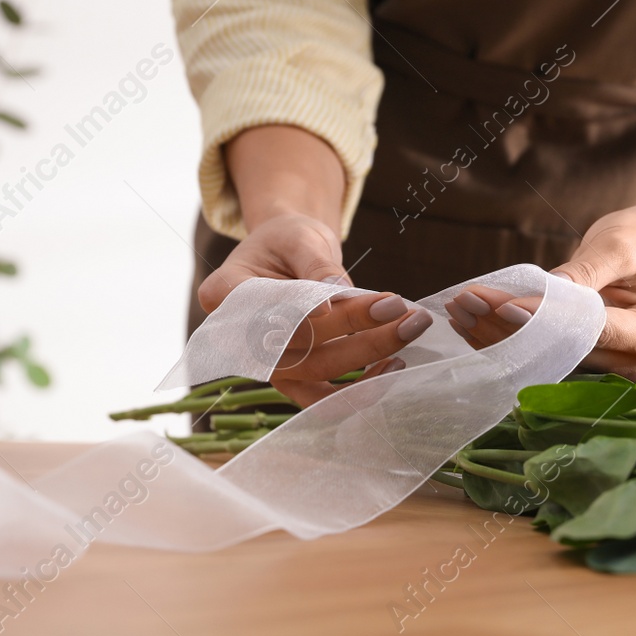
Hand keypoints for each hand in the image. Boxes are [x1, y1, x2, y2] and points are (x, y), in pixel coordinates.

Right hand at [197, 213, 431, 405]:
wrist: (286, 256)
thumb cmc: (288, 241)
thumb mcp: (299, 237)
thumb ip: (316, 265)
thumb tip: (337, 294)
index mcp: (224, 292)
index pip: (270, 307)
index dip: (308, 310)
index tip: (351, 302)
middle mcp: (237, 339)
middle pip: (301, 342)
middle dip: (358, 327)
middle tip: (403, 307)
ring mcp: (265, 365)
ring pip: (318, 372)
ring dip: (369, 356)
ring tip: (410, 328)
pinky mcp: (292, 381)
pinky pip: (323, 398)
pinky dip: (360, 388)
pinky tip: (394, 362)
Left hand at [441, 208, 635, 378]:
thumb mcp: (619, 245)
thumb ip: (586, 272)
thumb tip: (547, 292)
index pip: (591, 329)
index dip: (545, 320)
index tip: (503, 306)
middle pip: (564, 350)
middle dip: (511, 327)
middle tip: (466, 304)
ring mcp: (613, 369)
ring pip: (548, 358)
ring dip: (500, 336)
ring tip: (459, 311)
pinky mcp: (589, 363)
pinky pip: (545, 354)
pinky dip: (509, 338)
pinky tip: (471, 324)